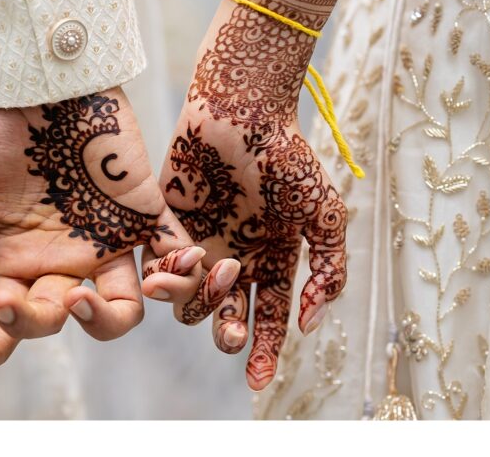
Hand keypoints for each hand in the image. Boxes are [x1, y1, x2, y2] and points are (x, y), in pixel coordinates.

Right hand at [0, 87, 237, 369]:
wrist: (33, 74)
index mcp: (21, 255)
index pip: (14, 316)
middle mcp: (67, 255)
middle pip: (67, 317)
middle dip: (42, 322)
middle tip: (23, 300)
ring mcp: (108, 235)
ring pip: (125, 305)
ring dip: (110, 317)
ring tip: (86, 299)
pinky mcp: (144, 209)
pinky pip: (172, 252)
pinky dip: (178, 273)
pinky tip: (163, 276)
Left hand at [160, 0, 351, 390]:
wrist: (243, 109)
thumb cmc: (288, 157)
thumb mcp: (325, 215)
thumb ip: (329, 271)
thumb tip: (310, 324)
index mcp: (272, 261)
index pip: (266, 320)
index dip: (264, 354)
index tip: (258, 380)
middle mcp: (235, 260)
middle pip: (224, 318)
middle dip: (226, 333)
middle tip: (230, 328)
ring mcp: (200, 243)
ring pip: (187, 300)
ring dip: (196, 301)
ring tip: (206, 275)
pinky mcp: (166, 225)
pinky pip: (160, 266)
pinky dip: (167, 273)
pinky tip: (180, 262)